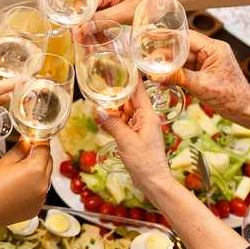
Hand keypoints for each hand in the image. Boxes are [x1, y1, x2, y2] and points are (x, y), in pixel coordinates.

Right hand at [0, 142, 52, 228]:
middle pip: (48, 163)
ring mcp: (41, 198)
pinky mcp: (37, 208)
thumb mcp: (4, 163)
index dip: (38, 141)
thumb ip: (20, 150)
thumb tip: (27, 141)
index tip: (32, 139)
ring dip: (36, 172)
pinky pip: (39, 192)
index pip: (45, 148)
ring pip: (44, 178)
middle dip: (38, 156)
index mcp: (36, 169)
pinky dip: (33, 187)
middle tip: (23, 154)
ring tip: (17, 174)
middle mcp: (43, 184)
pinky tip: (17, 188)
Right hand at [95, 80, 173, 201]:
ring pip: (124, 112)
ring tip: (96, 108)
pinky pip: (123, 124)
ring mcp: (141, 127)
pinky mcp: (136, 136)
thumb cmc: (146, 162)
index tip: (119, 66)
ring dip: (111, 111)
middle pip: (128, 100)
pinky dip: (112, 122)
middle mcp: (145, 118)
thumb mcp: (126, 141)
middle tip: (98, 89)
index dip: (129, 77)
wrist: (154, 182)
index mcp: (148, 115)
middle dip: (114, 96)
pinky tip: (101, 121)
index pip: (138, 90)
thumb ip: (113, 124)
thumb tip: (99, 110)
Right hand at [158, 31, 249, 124]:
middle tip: (148, 60)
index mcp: (214, 48)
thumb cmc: (231, 97)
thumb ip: (179, 78)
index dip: (168, 36)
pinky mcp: (205, 72)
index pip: (186, 37)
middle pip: (183, 47)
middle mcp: (211, 51)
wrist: (245, 110)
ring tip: (153, 72)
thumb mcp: (202, 86)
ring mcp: (208, 62)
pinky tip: (164, 80)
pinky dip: (176, 74)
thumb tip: (156, 75)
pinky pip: (187, 69)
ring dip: (169, 66)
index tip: (151, 35)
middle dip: (165, 54)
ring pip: (183, 59)